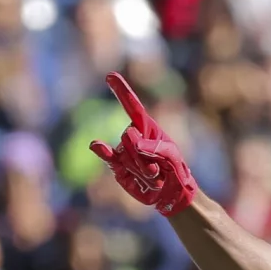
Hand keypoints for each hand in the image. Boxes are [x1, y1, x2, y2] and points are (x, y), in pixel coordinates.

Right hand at [89, 73, 197, 216]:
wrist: (171, 194)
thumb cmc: (174, 169)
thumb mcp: (171, 155)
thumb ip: (153, 146)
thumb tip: (130, 140)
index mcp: (146, 127)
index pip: (132, 106)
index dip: (121, 91)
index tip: (110, 75)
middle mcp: (132, 136)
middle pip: (128, 138)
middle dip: (145, 157)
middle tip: (159, 169)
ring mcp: (123, 151)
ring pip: (125, 155)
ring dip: (143, 170)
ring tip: (154, 177)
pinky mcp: (117, 167)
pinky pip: (109, 157)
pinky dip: (102, 151)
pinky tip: (96, 145)